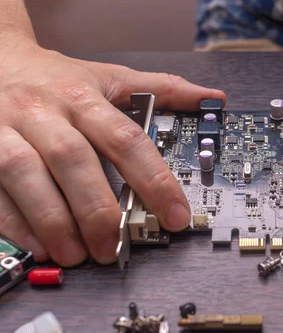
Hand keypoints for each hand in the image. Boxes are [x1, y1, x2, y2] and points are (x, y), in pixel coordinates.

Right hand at [0, 35, 224, 265]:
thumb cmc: (58, 78)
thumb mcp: (110, 77)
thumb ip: (162, 88)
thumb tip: (212, 96)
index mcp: (84, 97)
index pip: (126, 139)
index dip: (154, 179)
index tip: (175, 216)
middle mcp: (44, 112)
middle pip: (73, 159)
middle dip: (96, 208)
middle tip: (114, 246)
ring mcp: (5, 130)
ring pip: (25, 174)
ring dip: (52, 219)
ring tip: (77, 254)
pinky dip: (14, 220)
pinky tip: (39, 245)